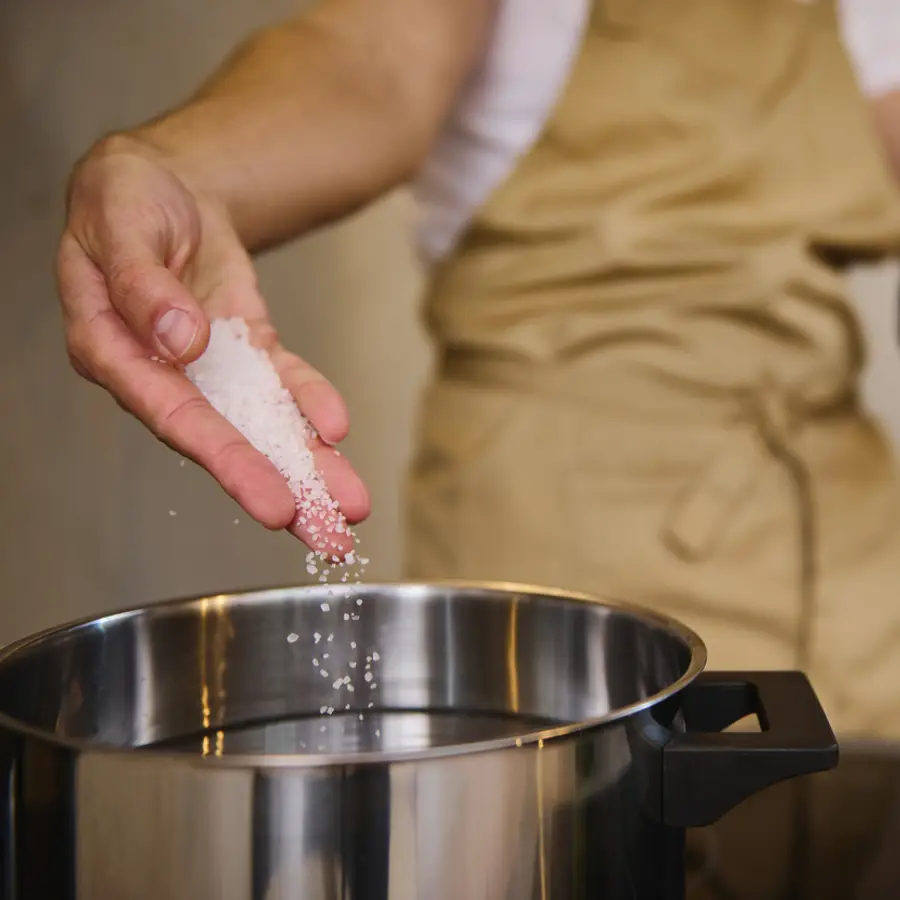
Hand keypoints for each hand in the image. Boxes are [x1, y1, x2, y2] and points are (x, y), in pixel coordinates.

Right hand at [58, 136, 369, 556]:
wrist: (163, 186)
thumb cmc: (124, 200)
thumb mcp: (121, 222)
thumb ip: (141, 283)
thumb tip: (178, 338)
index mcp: (113, 350)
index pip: (172, 414)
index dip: (225, 459)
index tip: (274, 499)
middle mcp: (162, 373)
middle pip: (223, 439)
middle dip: (279, 486)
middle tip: (326, 534)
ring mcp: (208, 366)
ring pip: (260, 423)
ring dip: (307, 467)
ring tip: (350, 509)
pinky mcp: (243, 348)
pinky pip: (280, 382)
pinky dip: (309, 403)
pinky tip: (337, 430)